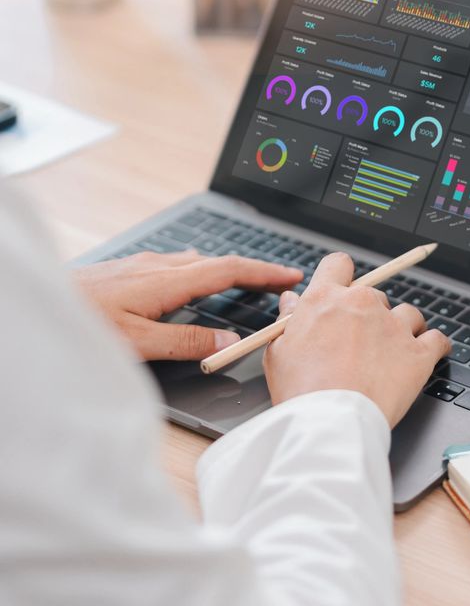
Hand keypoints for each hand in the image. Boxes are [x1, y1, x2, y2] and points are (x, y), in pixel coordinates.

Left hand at [73, 251, 302, 360]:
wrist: (43, 304)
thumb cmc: (82, 323)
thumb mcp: (138, 343)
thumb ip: (186, 343)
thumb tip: (229, 343)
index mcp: (167, 280)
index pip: (229, 270)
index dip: (263, 273)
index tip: (291, 275)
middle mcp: (159, 265)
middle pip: (218, 262)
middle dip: (253, 271)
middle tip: (280, 282)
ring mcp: (143, 264)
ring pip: (197, 262)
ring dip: (227, 270)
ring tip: (246, 283)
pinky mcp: (129, 270)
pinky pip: (178, 265)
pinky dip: (202, 272)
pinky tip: (194, 282)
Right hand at [264, 252, 450, 427]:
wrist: (331, 422)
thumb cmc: (300, 391)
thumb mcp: (278, 351)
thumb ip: (289, 319)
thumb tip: (291, 301)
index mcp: (326, 298)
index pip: (338, 264)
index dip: (341, 276)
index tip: (342, 290)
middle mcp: (363, 303)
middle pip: (374, 294)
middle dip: (369, 314)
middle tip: (360, 342)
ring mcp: (394, 327)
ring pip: (408, 313)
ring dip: (403, 328)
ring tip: (393, 351)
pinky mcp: (418, 354)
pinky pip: (437, 339)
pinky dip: (435, 345)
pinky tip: (430, 353)